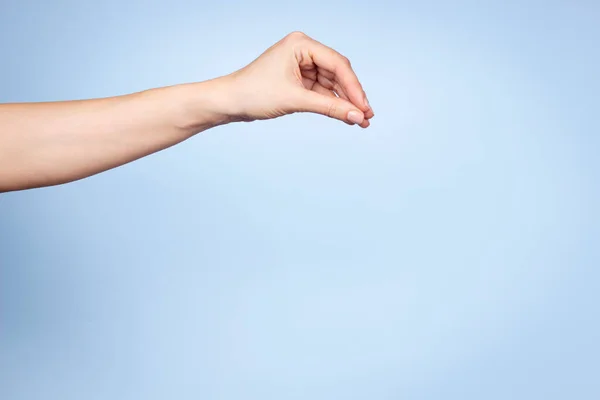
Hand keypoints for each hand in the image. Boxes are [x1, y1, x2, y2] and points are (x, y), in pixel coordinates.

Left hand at [222, 31, 373, 127]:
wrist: (229, 103)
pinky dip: (332, 104)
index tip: (365, 108)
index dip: (354, 88)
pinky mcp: (298, 80)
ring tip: (360, 121)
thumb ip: (329, 108)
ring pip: (331, 84)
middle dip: (352, 96)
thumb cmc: (254, 93)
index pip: (337, 64)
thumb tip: (357, 116)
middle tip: (367, 117)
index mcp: (301, 44)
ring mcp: (301, 65)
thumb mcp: (296, 100)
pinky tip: (346, 116)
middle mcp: (303, 51)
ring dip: (344, 102)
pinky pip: (321, 91)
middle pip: (337, 74)